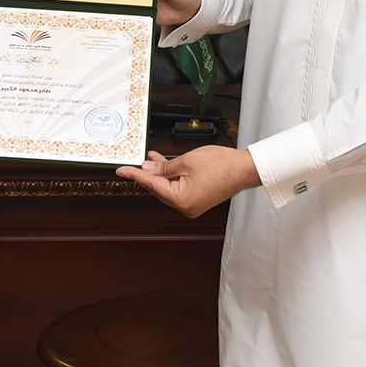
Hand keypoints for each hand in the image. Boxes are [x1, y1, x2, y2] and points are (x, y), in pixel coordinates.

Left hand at [116, 145, 259, 217]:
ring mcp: (192, 206)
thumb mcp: (186, 160)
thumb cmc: (222, 165)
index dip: (135, 175)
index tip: (121, 171)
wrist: (244, 169)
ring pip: (168, 188)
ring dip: (161, 174)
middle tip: (141, 159)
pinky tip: (168, 166)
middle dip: (150, 173)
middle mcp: (186, 207)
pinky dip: (172, 178)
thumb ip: (164, 166)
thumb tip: (148, 168)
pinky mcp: (198, 201)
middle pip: (159, 189)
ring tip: (154, 159)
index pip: (151, 185)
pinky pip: (178, 189)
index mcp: (181, 200)